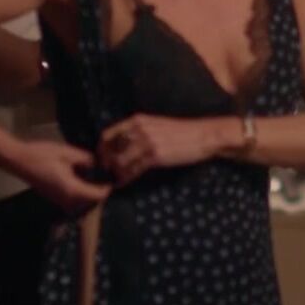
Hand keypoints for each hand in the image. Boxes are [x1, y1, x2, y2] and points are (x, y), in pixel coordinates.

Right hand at [6, 140, 109, 214]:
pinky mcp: (54, 198)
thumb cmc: (42, 155)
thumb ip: (86, 159)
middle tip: (107, 176)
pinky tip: (81, 178)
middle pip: (91, 202)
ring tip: (96, 176)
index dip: (108, 188)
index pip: (98, 196)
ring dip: (90, 193)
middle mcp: (67, 200)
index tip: (114, 177)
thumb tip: (98, 164)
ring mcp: (59, 201)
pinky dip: (81, 192)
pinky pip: (73, 200)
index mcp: (73, 190)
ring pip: (82, 202)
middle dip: (100, 190)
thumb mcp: (67, 153)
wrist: (19, 160)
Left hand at [100, 114, 220, 186]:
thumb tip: (124, 144)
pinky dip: (126, 178)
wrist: (203, 135)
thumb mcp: (157, 124)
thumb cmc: (182, 132)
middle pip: (110, 149)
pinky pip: (133, 170)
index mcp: (138, 120)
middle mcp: (140, 130)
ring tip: (114, 181)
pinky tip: (124, 183)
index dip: (101, 149)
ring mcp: (147, 143)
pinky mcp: (156, 156)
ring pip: (120, 161)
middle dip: (105, 163)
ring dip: (115, 173)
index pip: (108, 134)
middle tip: (105, 174)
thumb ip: (140, 131)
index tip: (101, 160)